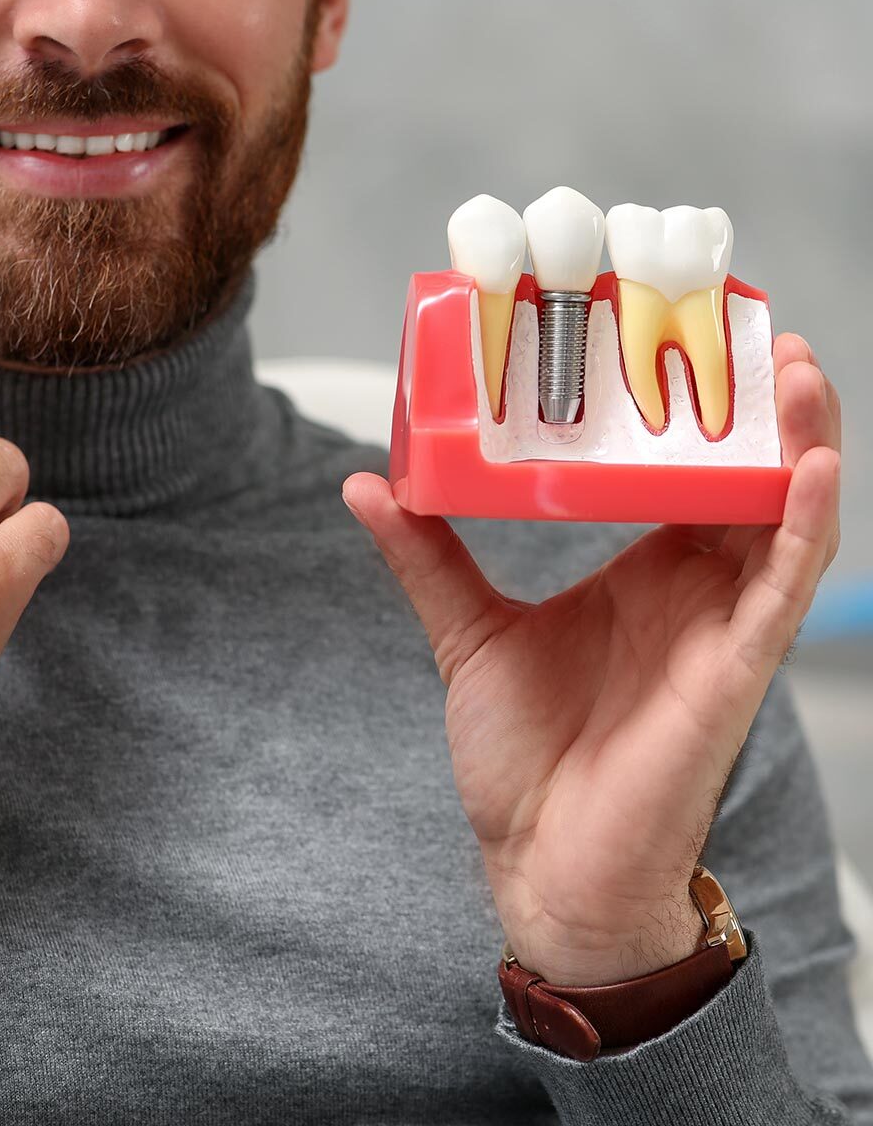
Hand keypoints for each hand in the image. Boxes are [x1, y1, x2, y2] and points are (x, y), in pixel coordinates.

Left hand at [342, 334, 840, 985]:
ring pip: (784, 515)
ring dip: (798, 438)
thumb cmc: (525, 757)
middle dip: (755, 403)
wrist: (544, 860)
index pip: (682, 471)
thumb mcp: (468, 631)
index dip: (689, 406)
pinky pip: (785, 586)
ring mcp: (722, 627)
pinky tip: (810, 462)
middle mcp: (693, 589)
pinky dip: (803, 523)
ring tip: (794, 363)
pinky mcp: (736, 671)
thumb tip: (370, 481)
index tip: (670, 328)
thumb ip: (429, 555)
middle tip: (746, 319)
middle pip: (744, 476)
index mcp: (644, 571)